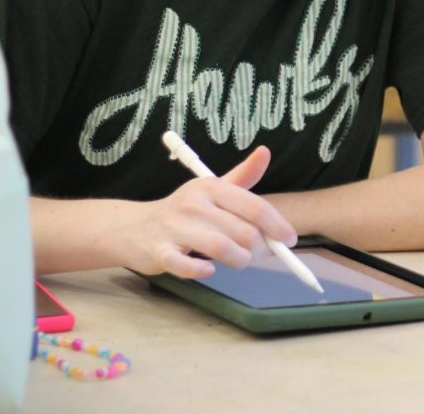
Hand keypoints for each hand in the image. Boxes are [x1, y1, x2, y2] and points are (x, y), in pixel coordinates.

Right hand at [120, 146, 297, 278]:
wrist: (133, 227)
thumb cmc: (185, 210)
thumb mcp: (213, 189)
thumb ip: (243, 177)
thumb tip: (265, 152)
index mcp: (211, 187)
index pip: (254, 206)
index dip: (277, 225)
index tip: (289, 240)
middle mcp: (194, 204)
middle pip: (242, 231)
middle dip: (260, 247)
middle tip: (261, 254)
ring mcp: (175, 228)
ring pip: (222, 249)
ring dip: (239, 260)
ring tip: (240, 261)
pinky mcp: (160, 252)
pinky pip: (188, 266)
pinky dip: (203, 271)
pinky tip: (208, 269)